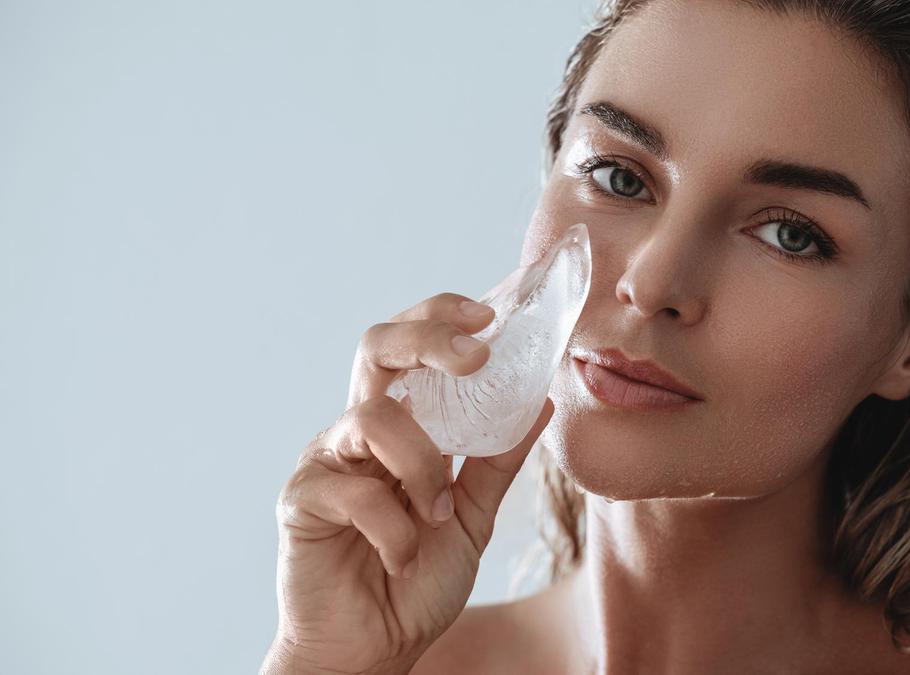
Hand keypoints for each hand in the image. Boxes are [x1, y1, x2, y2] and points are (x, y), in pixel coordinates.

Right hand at [263, 292, 554, 674]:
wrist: (374, 648)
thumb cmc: (416, 579)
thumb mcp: (474, 515)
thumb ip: (498, 460)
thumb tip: (540, 400)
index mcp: (401, 424)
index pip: (412, 346)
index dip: (442, 317)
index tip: (490, 315)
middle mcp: (359, 430)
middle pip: (376, 347)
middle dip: (427, 339)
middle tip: (474, 355)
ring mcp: (326, 460)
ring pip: (374, 418)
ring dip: (423, 466)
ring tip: (437, 514)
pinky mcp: (301, 500)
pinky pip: (353, 490)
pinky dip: (395, 527)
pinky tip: (404, 556)